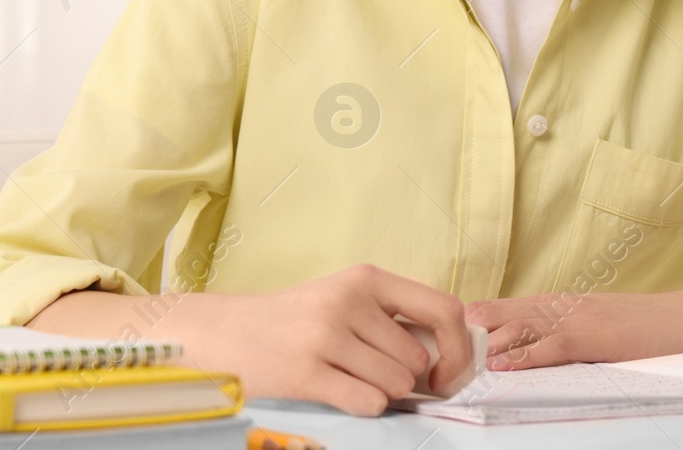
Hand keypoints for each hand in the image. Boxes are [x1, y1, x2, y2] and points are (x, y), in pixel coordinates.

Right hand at [174, 264, 472, 415]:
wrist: (225, 332)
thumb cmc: (294, 320)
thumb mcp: (345, 298)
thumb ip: (394, 316)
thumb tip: (450, 352)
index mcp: (366, 278)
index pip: (443, 309)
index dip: (457, 348)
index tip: (448, 372)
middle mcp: (348, 301)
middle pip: (417, 359)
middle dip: (405, 377)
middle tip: (371, 371)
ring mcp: (325, 335)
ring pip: (396, 385)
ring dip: (381, 392)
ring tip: (347, 376)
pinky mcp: (306, 372)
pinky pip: (368, 403)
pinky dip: (363, 406)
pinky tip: (338, 390)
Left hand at [465, 290, 682, 370]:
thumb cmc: (650, 329)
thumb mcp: (603, 326)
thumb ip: (569, 334)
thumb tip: (534, 351)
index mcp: (567, 303)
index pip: (512, 305)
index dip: (480, 317)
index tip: (449, 329)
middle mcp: (567, 305)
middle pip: (507, 310)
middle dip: (473, 328)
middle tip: (440, 340)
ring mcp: (581, 318)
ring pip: (523, 325)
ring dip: (489, 342)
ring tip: (458, 354)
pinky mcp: (596, 337)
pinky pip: (554, 346)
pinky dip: (526, 355)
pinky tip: (506, 364)